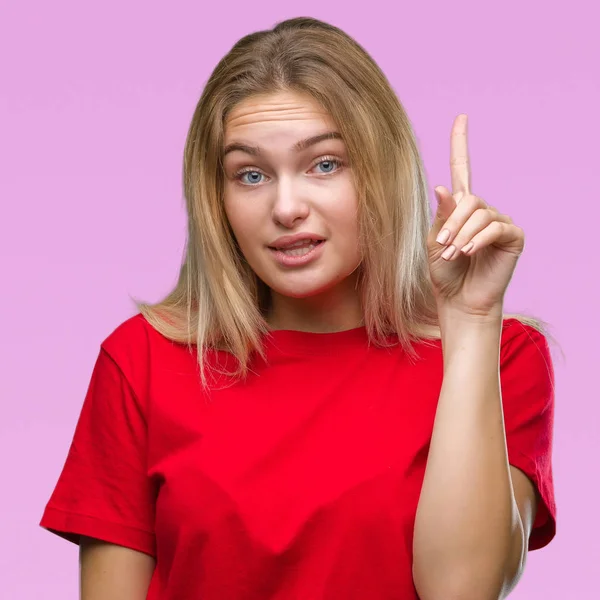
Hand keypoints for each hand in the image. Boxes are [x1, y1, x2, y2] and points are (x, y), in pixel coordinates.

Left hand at [427, 115, 524, 317]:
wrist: (458, 300)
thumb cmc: (445, 272)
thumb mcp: (435, 241)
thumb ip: (441, 215)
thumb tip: (443, 186)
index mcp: (461, 208)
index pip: (462, 169)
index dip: (460, 144)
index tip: (461, 118)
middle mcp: (482, 210)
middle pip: (469, 198)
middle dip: (452, 222)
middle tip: (443, 245)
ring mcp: (500, 222)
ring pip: (480, 213)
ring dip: (462, 234)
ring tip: (454, 254)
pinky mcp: (513, 236)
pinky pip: (495, 227)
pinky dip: (477, 239)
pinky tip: (468, 253)